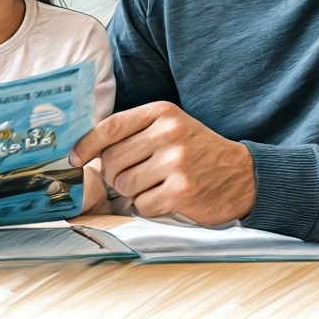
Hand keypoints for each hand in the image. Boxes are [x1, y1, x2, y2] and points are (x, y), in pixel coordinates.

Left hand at [68, 101, 255, 224]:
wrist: (244, 175)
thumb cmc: (198, 151)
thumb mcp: (171, 127)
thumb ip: (135, 131)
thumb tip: (87, 150)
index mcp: (162, 113)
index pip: (110, 127)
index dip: (86, 146)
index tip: (74, 159)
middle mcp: (169, 134)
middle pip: (112, 160)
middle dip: (115, 174)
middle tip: (134, 176)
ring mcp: (176, 163)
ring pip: (124, 184)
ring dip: (132, 192)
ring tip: (153, 186)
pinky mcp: (182, 191)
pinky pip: (142, 205)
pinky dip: (148, 206)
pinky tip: (166, 198)